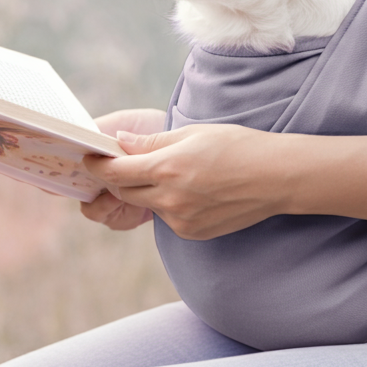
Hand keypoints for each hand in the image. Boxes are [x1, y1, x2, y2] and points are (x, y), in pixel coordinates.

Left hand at [82, 123, 288, 240]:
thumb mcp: (194, 133)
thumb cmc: (238, 146)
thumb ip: (153, 142)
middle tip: (128, 164)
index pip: (115, 172)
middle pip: (125, 192)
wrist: (275, 177)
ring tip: (174, 174)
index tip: (90, 159)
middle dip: (121, 179)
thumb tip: (121, 143)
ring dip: (148, 191)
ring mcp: (180, 219)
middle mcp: (169, 198)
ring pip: (147, 206)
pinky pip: (168, 219)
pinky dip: (170, 205)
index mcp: (167, 167)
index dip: (98, 166)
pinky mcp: (192, 232)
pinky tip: (194, 191)